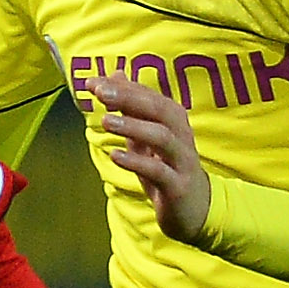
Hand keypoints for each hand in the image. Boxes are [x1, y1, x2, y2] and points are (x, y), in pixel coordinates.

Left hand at [90, 73, 208, 241]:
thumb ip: (131, 110)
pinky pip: (159, 171)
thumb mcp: (146, 138)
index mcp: (173, 120)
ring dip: (133, 127)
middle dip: (129, 98)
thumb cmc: (167, 169)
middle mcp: (181, 135)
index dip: (122, 87)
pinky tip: (116, 156)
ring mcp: (181, 161)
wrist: (194, 210)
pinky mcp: (178, 186)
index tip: (93, 82)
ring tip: (106, 121)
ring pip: (162, 137)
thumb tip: (114, 77)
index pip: (148, 96)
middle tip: (101, 93)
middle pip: (159, 109)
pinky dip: (137, 162)